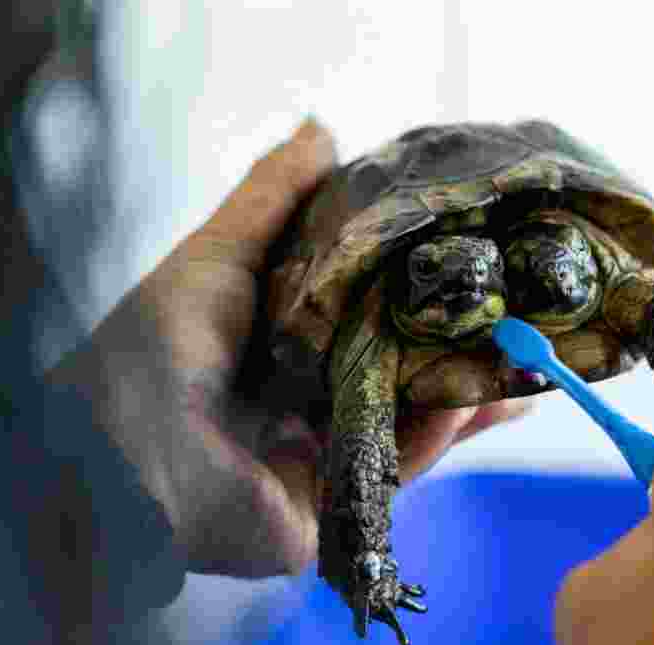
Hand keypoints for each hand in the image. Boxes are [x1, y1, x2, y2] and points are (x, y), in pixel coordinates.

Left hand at [49, 118, 530, 577]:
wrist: (128, 451)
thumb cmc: (162, 342)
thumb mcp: (221, 255)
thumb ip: (274, 198)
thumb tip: (322, 129)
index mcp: (283, 343)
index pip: (368, 318)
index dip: (419, 296)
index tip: (473, 267)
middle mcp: (306, 398)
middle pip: (398, 373)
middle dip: (458, 353)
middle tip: (519, 325)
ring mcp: (320, 454)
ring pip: (408, 424)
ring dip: (465, 398)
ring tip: (525, 370)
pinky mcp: (330, 505)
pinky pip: (394, 470)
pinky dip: (436, 438)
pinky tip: (474, 405)